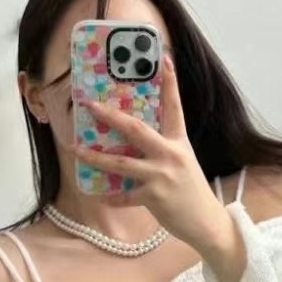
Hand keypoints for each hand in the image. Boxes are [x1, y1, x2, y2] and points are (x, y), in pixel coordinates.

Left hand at [72, 56, 233, 254]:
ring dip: (95, 158)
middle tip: (90, 105)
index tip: (164, 59)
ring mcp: (162, 175)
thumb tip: (133, 140)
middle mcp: (171, 154)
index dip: (170, 82)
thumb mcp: (182, 162)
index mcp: (179, 142)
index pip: (175, 106)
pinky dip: (112, 197)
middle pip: (136, 129)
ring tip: (75, 150)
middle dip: (111, 116)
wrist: (206, 222)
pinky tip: (100, 197)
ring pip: (121, 163)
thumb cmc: (191, 191)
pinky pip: (125, 196)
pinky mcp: (154, 197)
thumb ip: (162, 149)